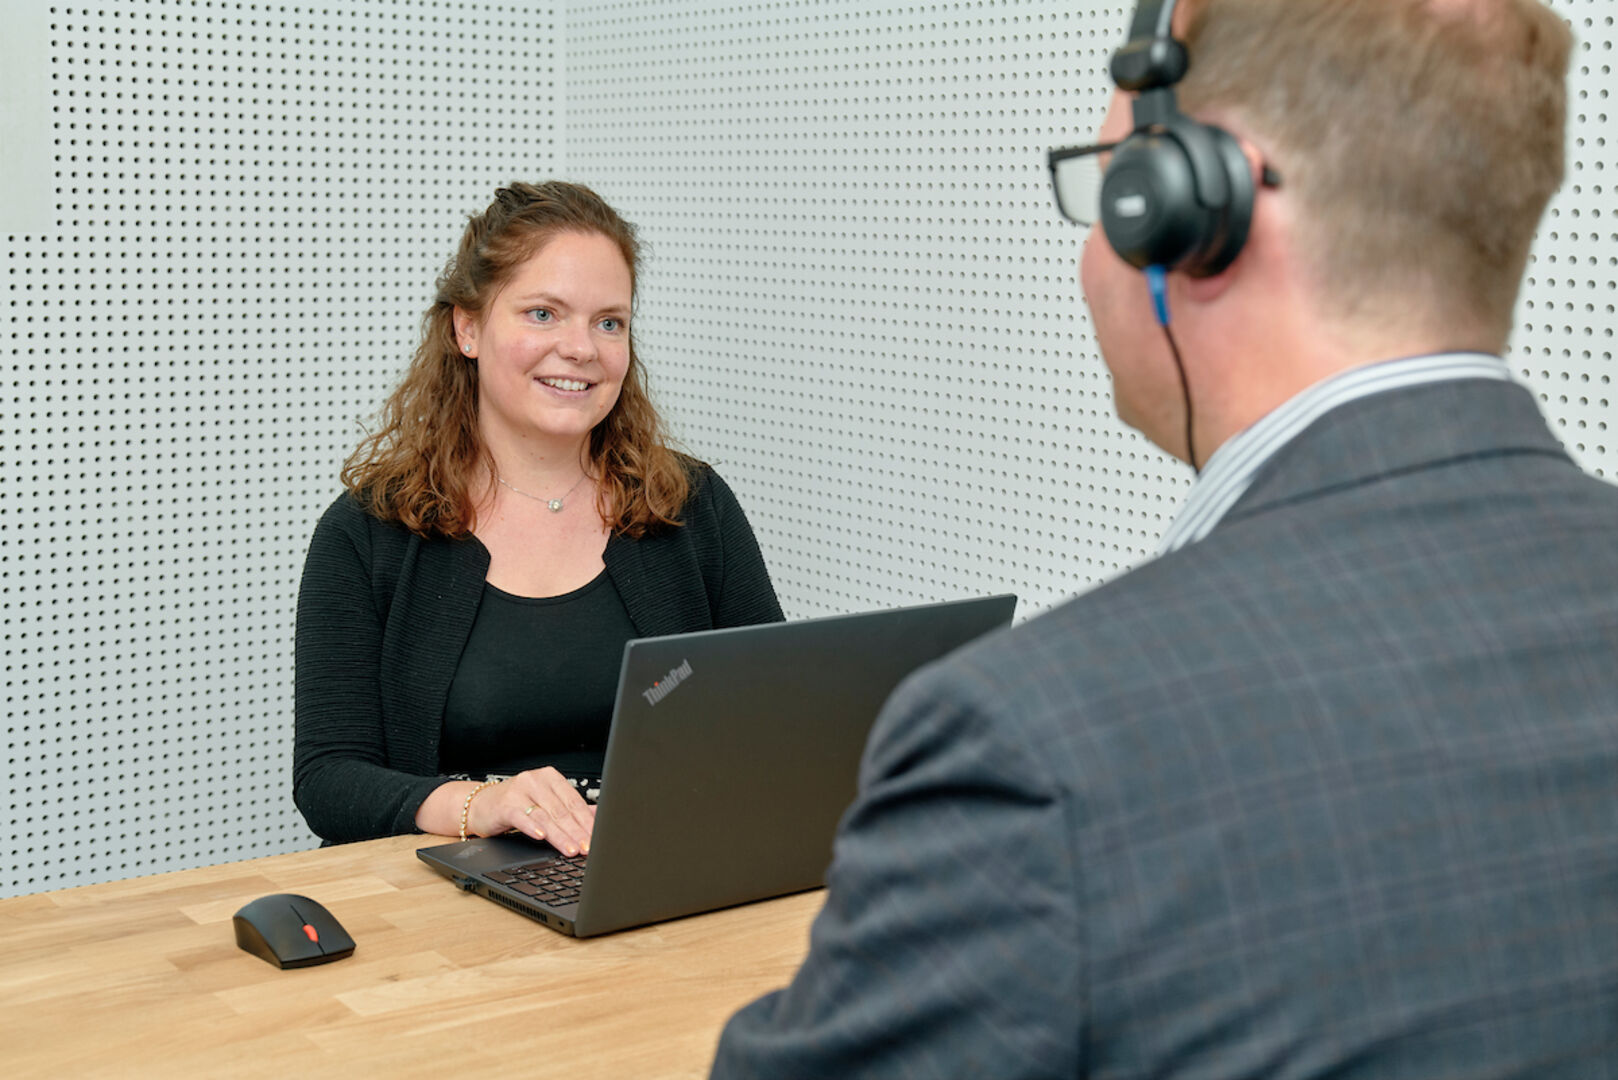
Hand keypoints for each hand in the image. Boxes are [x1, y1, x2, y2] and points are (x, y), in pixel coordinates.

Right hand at [469, 767, 595, 855]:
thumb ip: (570, 808)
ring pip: (545, 816)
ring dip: (560, 835)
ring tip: (571, 849)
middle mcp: (536, 781)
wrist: (482, 804)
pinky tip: (541, 837)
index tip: (597, 838)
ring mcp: (519, 791)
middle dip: (577, 832)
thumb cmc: (516, 803)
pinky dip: (532, 827)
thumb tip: (597, 818)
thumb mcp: (545, 803)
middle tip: (587, 848)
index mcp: (551, 778)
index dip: (587, 822)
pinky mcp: (504, 805)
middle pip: (562, 810)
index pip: (574, 801)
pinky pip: (521, 817)